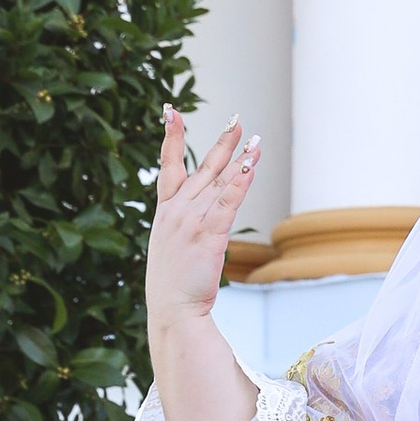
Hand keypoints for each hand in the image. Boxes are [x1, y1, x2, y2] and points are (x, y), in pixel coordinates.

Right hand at [145, 110, 258, 326]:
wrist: (172, 309)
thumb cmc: (173, 285)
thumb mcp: (172, 247)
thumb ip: (185, 225)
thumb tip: (203, 216)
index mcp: (165, 212)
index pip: (168, 166)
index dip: (171, 137)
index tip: (171, 112)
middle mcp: (177, 210)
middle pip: (202, 168)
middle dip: (221, 142)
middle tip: (236, 120)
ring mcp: (191, 219)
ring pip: (219, 181)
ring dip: (239, 158)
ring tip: (254, 140)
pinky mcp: (209, 232)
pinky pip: (228, 200)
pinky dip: (240, 182)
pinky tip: (250, 166)